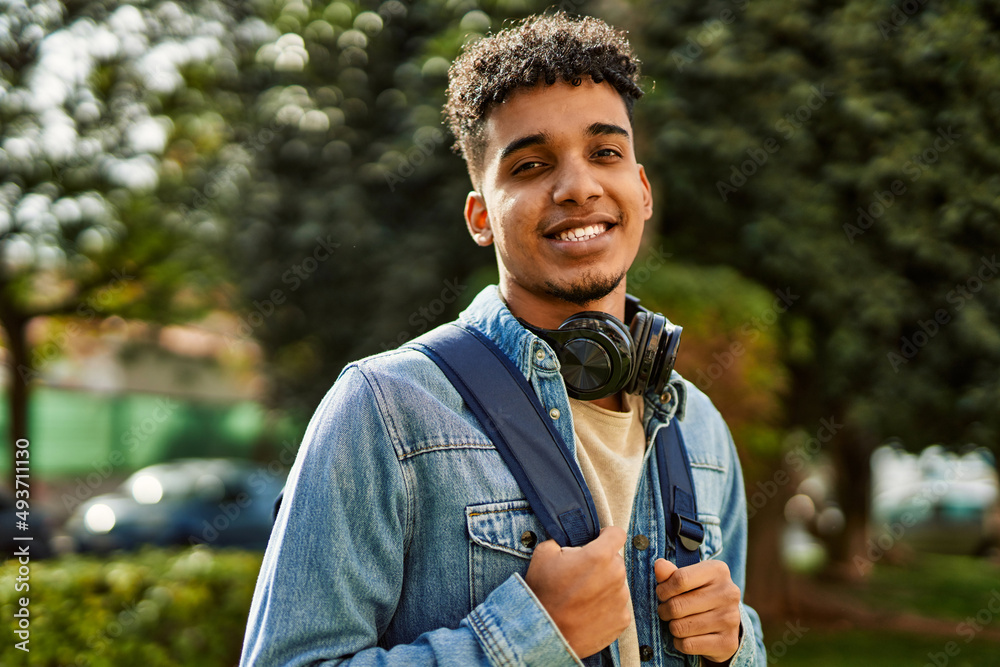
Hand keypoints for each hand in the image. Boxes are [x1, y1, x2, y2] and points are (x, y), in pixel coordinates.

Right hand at [524, 526, 630, 658]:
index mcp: (599, 555)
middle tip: (581, 575)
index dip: (606, 536)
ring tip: (582, 597)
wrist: (545, 632)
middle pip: (616, 560)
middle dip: (601, 564)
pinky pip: (618, 605)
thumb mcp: (544, 553)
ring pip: (617, 583)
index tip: (598, 542)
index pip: (617, 534)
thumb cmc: (543, 592)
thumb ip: (564, 541)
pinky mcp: (622, 619)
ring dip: (604, 585)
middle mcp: (615, 575)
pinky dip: (606, 606)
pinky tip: (588, 612)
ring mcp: (621, 599)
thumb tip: (573, 543)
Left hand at [654, 558, 740, 663]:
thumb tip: (659, 565)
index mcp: (718, 571)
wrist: (726, 619)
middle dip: (664, 610)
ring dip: (672, 627)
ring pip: (680, 627)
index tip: (662, 594)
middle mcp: (729, 593)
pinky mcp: (728, 642)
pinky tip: (686, 636)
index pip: (680, 579)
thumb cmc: (700, 593)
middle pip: (677, 606)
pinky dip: (680, 642)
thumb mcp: (688, 578)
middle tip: (666, 611)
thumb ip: (671, 573)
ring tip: (677, 622)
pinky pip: (688, 645)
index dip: (663, 589)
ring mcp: (731, 619)